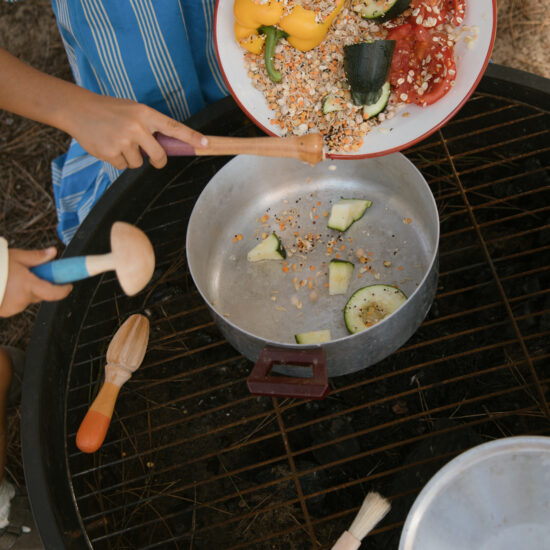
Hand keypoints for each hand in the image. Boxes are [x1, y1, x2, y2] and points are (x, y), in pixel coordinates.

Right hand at [0, 248, 71, 316]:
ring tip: (9, 279)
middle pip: (39, 294)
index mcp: (28, 286)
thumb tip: (53, 253)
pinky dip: (12, 296)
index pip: (55, 293)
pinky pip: (14, 304)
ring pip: (26, 299)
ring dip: (24, 291)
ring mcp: (11, 308)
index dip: (64, 290)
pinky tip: (2, 286)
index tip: (68, 285)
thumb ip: (36, 257)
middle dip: (38, 285)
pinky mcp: (2, 312)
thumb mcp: (15, 256)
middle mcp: (22, 300)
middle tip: (28, 273)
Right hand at [65, 93, 207, 170]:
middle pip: (159, 155)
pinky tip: (108, 146)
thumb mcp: (133, 111)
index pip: (173, 127)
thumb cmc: (111, 111)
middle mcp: (136, 126)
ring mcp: (123, 140)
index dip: (191, 137)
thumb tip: (167, 147)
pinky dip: (117, 160)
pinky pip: (123, 166)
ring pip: (139, 163)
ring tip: (118, 141)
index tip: (206, 144)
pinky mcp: (110, 152)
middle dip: (157, 160)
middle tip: (152, 158)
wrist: (79, 110)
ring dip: (131, 158)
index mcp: (144, 114)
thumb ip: (150, 126)